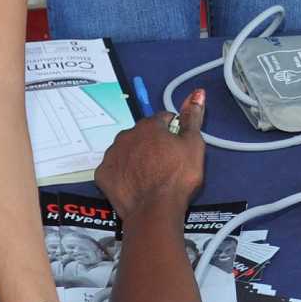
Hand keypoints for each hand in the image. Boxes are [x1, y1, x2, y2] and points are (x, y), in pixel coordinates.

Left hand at [95, 90, 205, 219]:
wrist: (155, 210)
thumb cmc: (178, 175)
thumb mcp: (193, 144)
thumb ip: (193, 117)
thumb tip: (198, 92)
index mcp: (148, 126)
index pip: (163, 119)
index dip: (173, 131)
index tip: (179, 147)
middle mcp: (126, 135)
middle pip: (142, 134)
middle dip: (152, 143)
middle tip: (165, 163)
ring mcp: (111, 155)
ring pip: (126, 150)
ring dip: (135, 156)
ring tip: (149, 175)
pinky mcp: (102, 175)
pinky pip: (114, 168)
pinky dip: (122, 173)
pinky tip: (132, 184)